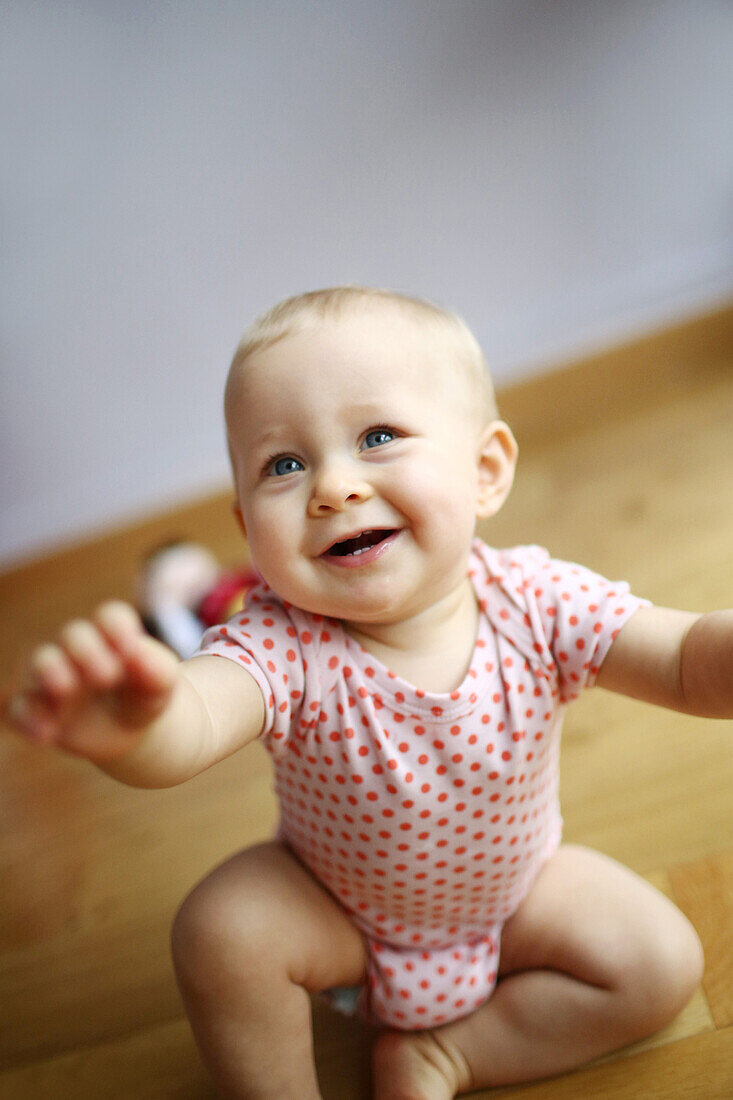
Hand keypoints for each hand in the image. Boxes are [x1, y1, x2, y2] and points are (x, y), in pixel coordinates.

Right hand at [3, 601, 179, 763]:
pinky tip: (45, 734)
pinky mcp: (38, 709)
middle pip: (73, 635)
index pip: (111, 618)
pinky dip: (28, 718)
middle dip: (86, 650)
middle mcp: (78, 649)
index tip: (131, 648)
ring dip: (49, 672)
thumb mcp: (161, 684)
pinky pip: (20, 708)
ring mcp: (54, 677)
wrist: (128, 731)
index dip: (118, 629)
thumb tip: (138, 655)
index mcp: (112, 635)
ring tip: (64, 689)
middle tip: (108, 676)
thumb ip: (155, 667)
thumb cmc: (144, 695)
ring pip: (40, 663)